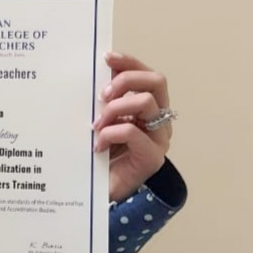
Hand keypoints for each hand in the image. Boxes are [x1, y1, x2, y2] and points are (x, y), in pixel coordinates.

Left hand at [93, 51, 174, 202]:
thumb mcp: (100, 122)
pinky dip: (111, 133)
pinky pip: (133, 131)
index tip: (106, 58)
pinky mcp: (152, 157)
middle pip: (156, 81)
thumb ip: (103, 103)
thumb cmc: (100, 157)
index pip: (147, 75)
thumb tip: (93, 77)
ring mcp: (159, 138)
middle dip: (126, 81)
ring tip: (96, 124)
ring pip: (146, 102)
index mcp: (149, 108)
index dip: (129, 62)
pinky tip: (98, 146)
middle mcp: (159, 120)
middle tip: (101, 96)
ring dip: (116, 108)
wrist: (100, 194)